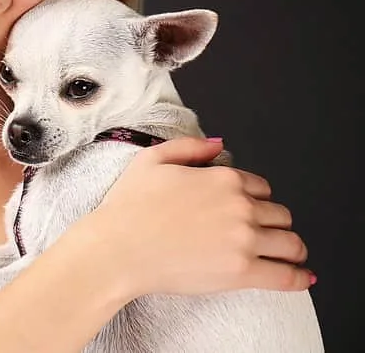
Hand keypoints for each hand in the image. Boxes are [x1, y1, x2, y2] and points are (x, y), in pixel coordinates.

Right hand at [88, 136, 313, 297]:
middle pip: (279, 214)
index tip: (248, 208)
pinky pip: (286, 276)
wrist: (117, 248)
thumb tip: (218, 143)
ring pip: (291, 243)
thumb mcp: (151, 160)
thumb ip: (189, 147)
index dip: (255, 197)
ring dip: (291, 248)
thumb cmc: (128, 207)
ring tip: (288, 254)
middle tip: (265, 232)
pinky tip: (304, 277)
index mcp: (222, 178)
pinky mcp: (242, 272)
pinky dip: (300, 277)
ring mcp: (244, 240)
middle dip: (274, 222)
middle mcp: (240, 207)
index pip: (260, 187)